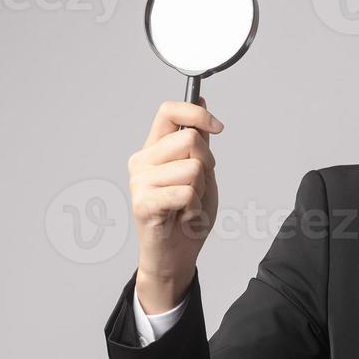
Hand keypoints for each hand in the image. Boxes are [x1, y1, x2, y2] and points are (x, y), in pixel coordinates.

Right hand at [128, 96, 224, 312]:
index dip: (197, 113)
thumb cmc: (186, 217)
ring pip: (192, 168)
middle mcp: (142, 161)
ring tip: (188, 206)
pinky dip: (194, 209)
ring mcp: (139, 182)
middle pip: (190, 140)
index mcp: (154, 150)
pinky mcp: (143, 203)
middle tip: (196, 189)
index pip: (168, 111)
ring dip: (200, 192)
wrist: (175, 257)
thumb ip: (199, 142)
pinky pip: (185, 192)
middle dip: (207, 166)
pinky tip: (183, 218)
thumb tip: (201, 102)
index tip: (218, 127)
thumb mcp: (201, 173)